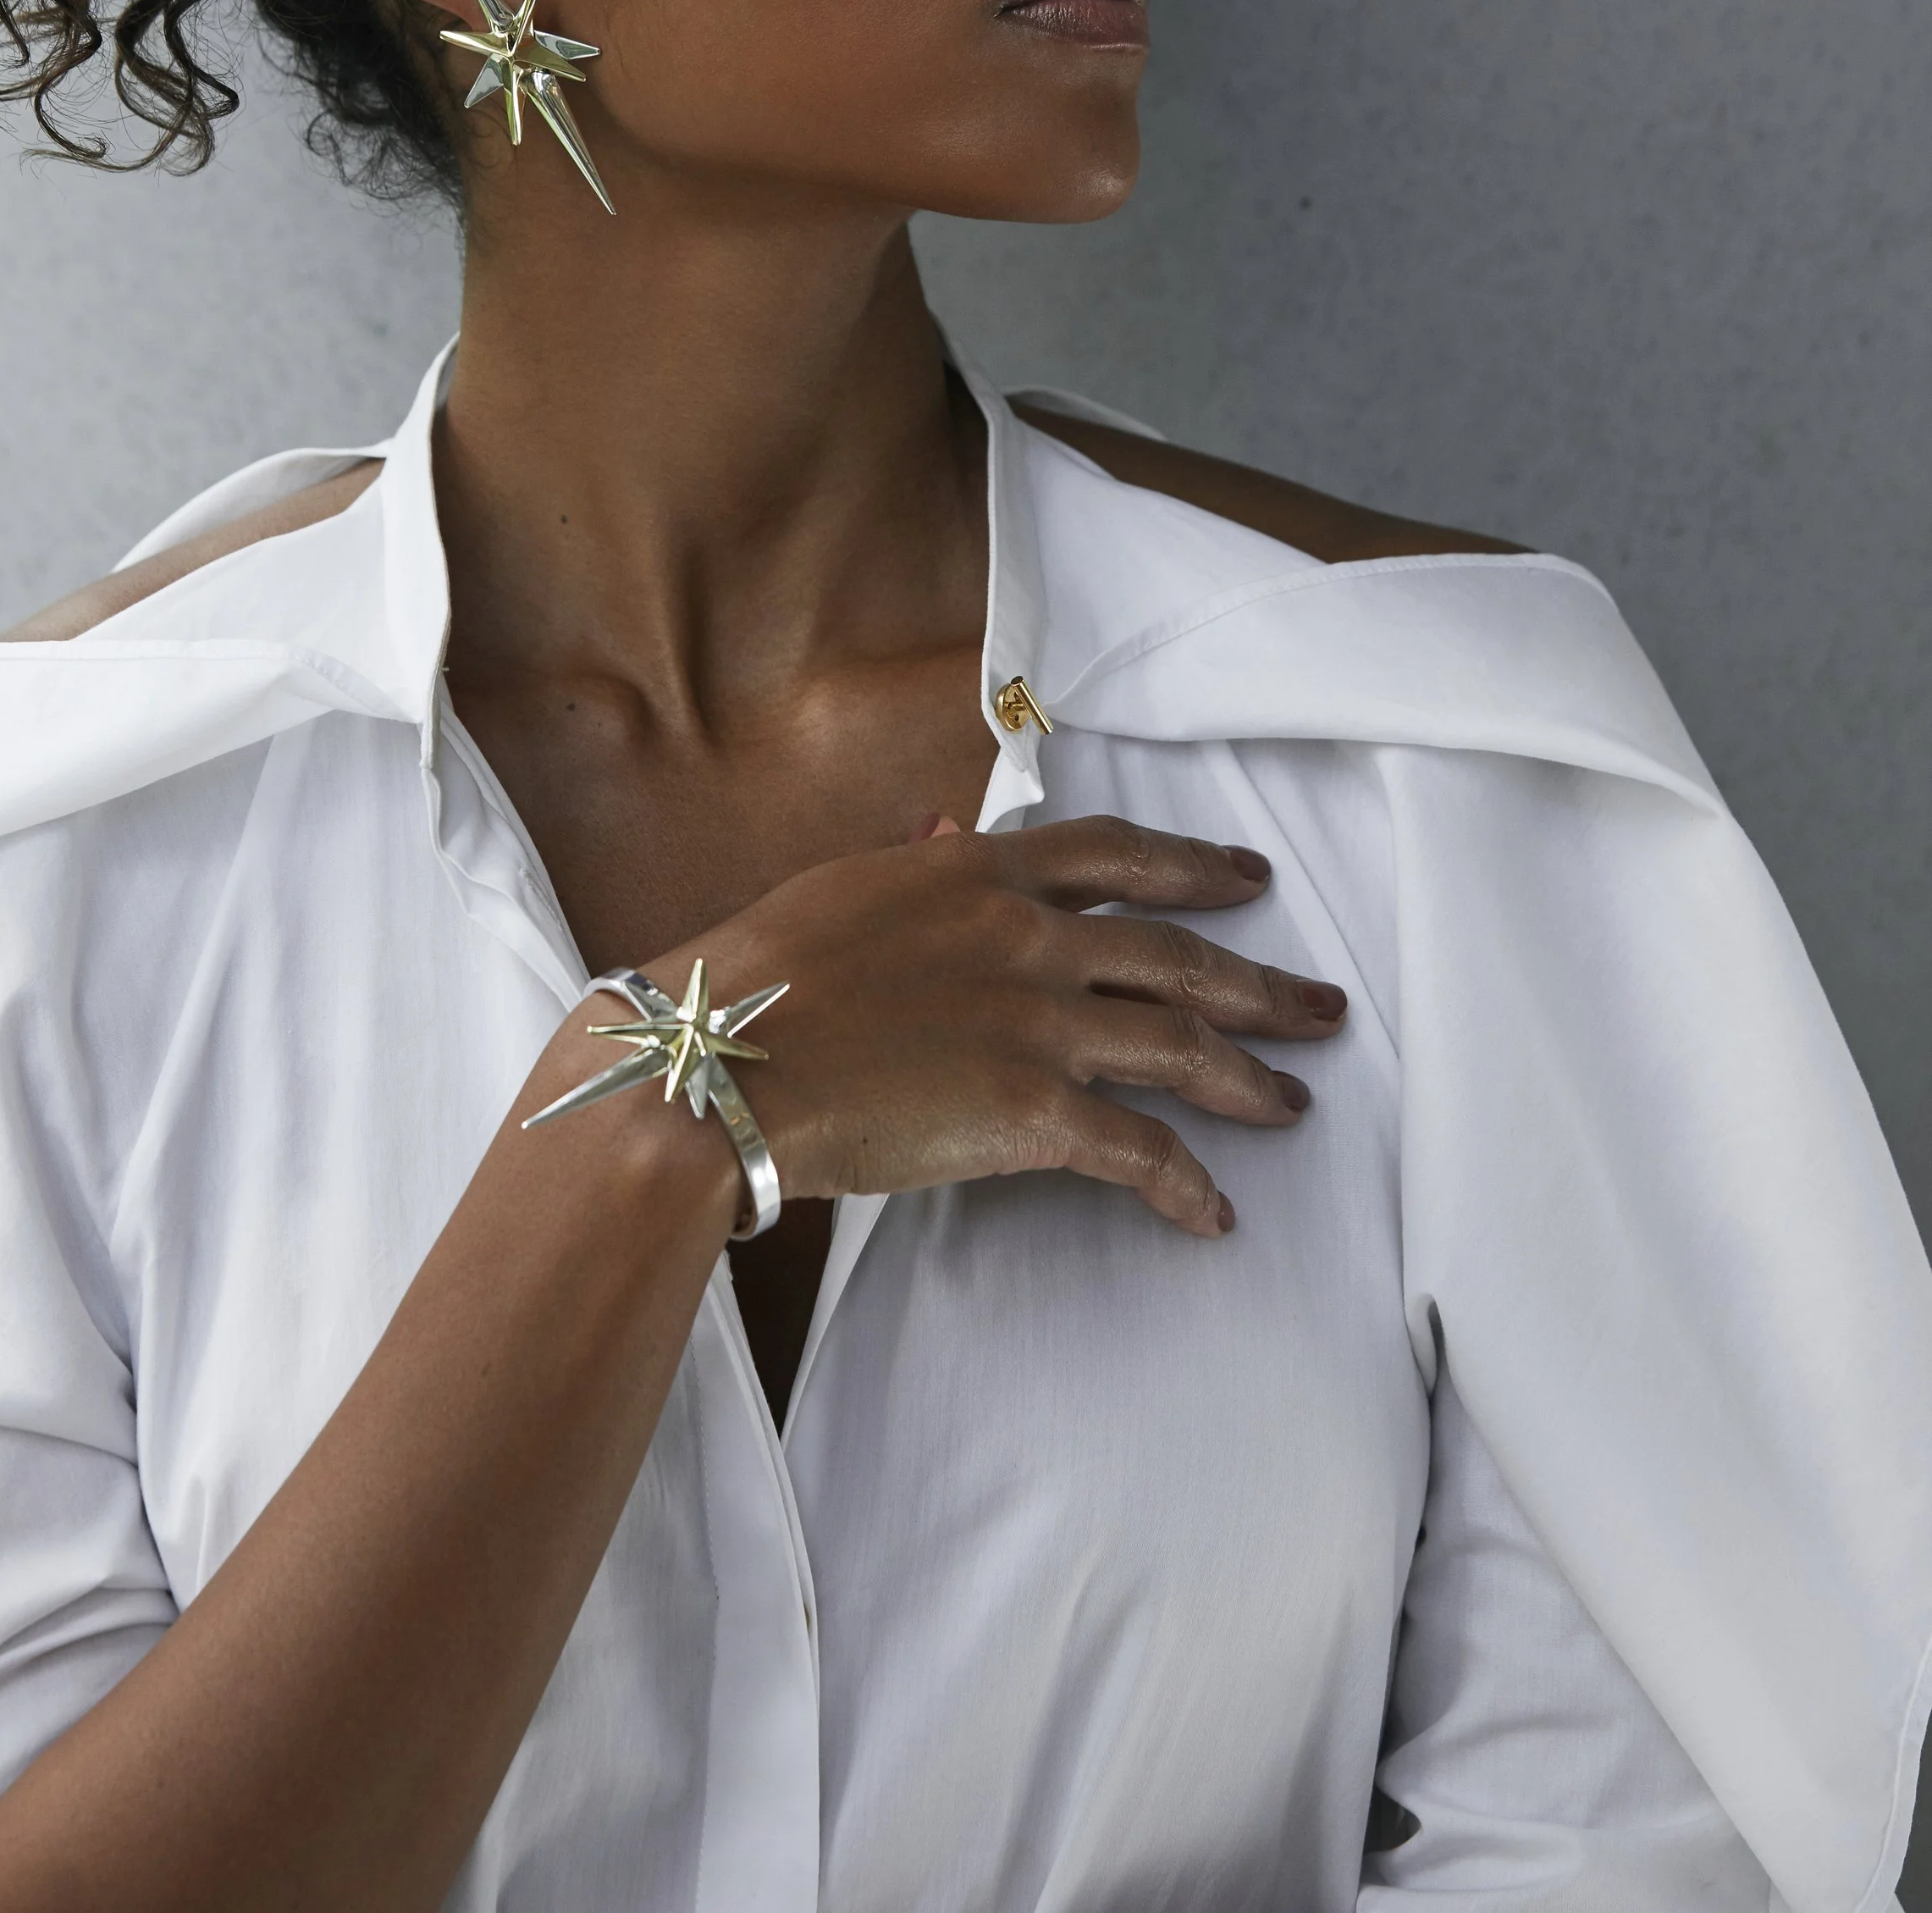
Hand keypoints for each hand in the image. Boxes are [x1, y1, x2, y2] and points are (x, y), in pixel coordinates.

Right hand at [540, 817, 1347, 1236]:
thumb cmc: (757, 976)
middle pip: (1177, 953)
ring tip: (1293, 1102)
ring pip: (1180, 1045)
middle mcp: (1027, 936)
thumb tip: (944, 830)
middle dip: (1259, 983)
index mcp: (978, 873)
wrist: (720, 1059)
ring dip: (1248, 1077)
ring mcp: (1036, 1022)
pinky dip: (1184, 1183)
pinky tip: (1214, 1211)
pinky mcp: (1030, 1111)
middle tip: (1321, 1006)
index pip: (1116, 856)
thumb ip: (913, 865)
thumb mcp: (845, 889)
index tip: (1247, 879)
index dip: (1193, 865)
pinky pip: (1136, 1149)